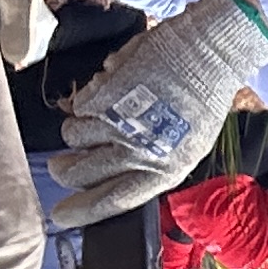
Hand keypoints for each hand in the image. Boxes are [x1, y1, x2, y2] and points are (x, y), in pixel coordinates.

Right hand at [45, 0, 267, 225]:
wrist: (207, 53)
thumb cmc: (202, 99)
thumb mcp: (187, 147)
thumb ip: (151, 167)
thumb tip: (114, 179)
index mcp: (164, 170)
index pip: (113, 201)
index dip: (82, 212)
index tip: (60, 215)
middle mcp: (138, 151)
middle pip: (80, 174)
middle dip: (63, 170)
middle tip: (60, 165)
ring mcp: (118, 122)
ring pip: (73, 138)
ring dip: (78, 131)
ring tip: (98, 118)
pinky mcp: (104, 94)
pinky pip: (77, 107)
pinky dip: (86, 101)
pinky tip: (107, 93)